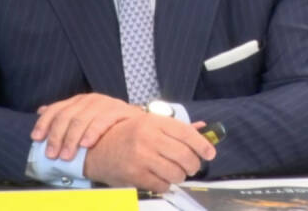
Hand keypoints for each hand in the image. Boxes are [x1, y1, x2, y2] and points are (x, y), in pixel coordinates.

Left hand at [31, 93, 141, 159]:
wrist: (139, 125)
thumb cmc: (108, 127)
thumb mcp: (84, 120)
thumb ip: (64, 116)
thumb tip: (40, 111)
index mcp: (78, 101)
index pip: (56, 109)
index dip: (44, 123)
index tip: (36, 138)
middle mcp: (90, 100)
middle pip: (67, 116)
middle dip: (57, 136)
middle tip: (52, 154)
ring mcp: (105, 103)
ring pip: (82, 119)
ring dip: (71, 139)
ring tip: (66, 155)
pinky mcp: (119, 110)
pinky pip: (103, 120)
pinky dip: (93, 132)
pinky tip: (86, 144)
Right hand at [82, 115, 216, 192]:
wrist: (98, 148)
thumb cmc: (127, 134)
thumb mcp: (150, 123)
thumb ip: (176, 128)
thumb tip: (203, 130)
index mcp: (154, 122)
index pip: (186, 133)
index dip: (202, 144)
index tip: (210, 153)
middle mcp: (148, 138)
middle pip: (185, 155)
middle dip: (193, 165)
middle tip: (191, 166)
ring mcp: (141, 157)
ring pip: (176, 173)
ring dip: (180, 176)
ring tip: (175, 172)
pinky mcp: (135, 175)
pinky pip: (162, 185)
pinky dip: (166, 184)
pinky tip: (161, 178)